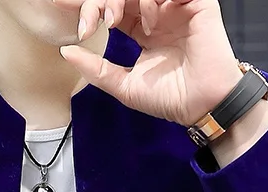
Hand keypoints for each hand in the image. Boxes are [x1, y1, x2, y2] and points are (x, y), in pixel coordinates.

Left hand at [54, 0, 243, 126]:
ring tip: (117, 23)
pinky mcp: (195, 3)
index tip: (70, 15)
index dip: (89, 9)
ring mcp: (175, 7)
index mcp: (142, 30)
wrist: (201, 104)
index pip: (111, 7)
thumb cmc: (169, 99)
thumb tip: (67, 52)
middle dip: (99, 2)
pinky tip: (149, 24)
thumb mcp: (124, 87)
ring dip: (121, 0)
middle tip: (90, 21)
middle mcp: (157, 14)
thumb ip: (96, 70)